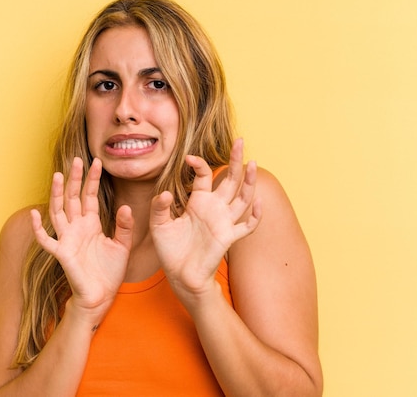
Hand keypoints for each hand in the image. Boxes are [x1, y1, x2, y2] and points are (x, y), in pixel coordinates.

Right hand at [31, 157, 132, 315]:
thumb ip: (124, 227)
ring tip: (59, 176)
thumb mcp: (122, 245)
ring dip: (58, 195)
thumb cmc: (109, 272)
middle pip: (73, 198)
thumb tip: (126, 207)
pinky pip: (46, 240)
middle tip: (77, 159)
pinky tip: (35, 214)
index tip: (98, 162)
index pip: (90, 196)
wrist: (101, 295)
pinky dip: (39, 229)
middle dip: (75, 179)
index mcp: (91, 224)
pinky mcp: (62, 254)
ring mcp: (67, 239)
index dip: (93, 180)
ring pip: (59, 212)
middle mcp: (77, 228)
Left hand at [150, 139, 260, 301]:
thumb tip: (166, 193)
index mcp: (198, 202)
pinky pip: (246, 226)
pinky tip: (258, 202)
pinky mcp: (228, 237)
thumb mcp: (159, 225)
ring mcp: (223, 222)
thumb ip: (159, 207)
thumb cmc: (170, 250)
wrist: (180, 274)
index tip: (188, 158)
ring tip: (252, 163)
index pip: (204, 176)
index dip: (199, 165)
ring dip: (248, 182)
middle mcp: (214, 208)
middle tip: (240, 141)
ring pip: (242, 198)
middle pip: (230, 180)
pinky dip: (254, 215)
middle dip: (235, 161)